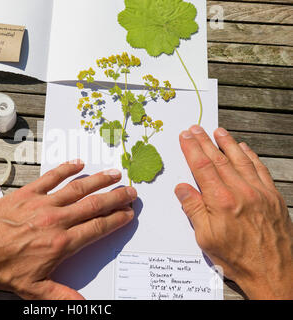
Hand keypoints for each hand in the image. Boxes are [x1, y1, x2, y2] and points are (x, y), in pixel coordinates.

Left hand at [0, 160, 135, 298]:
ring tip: (114, 175)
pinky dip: (66, 169)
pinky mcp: (27, 194)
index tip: (127, 213)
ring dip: (98, 180)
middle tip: (130, 192)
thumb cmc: (2, 268)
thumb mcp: (35, 289)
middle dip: (116, 198)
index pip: (97, 228)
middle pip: (94, 206)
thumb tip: (83, 306)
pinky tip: (77, 163)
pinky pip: (51, 178)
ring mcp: (42, 204)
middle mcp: (56, 220)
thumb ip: (63, 296)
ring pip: (78, 188)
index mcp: (61, 243)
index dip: (116, 219)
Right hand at [175, 126, 292, 299]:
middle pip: (219, 159)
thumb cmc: (237, 258)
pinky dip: (250, 156)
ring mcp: (259, 192)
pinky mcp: (273, 196)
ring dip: (227, 143)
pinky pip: (260, 169)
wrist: (273, 272)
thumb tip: (182, 188)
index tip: (185, 137)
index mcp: (221, 201)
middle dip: (205, 142)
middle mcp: (241, 192)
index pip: (202, 167)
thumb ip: (193, 209)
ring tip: (218, 131)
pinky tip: (244, 148)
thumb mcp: (206, 238)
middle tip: (196, 128)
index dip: (192, 149)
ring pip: (240, 160)